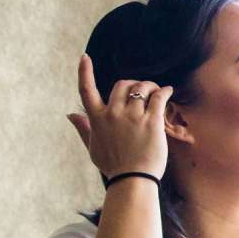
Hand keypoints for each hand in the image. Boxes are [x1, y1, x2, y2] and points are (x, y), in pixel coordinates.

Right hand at [68, 51, 169, 181]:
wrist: (132, 180)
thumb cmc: (113, 166)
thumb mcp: (92, 147)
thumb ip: (83, 128)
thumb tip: (70, 114)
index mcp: (97, 119)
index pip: (86, 90)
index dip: (84, 72)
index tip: (84, 57)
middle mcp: (113, 114)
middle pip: (122, 85)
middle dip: (132, 84)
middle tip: (142, 90)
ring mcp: (133, 117)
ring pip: (141, 88)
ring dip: (150, 86)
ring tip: (156, 92)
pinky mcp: (151, 122)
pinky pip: (159, 97)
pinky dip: (164, 91)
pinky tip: (168, 91)